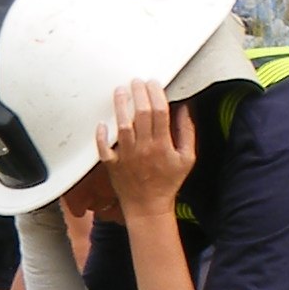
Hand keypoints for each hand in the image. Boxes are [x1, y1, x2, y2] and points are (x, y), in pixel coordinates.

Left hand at [93, 81, 194, 220]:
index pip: (160, 112)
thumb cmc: (169, 182)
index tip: (153, 82)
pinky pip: (104, 149)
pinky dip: (101, 137)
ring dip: (120, 107)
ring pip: (122, 127)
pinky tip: (101, 123)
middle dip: (138, 94)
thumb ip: (187, 132)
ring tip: (119, 91)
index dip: (156, 93)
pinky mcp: (113, 165)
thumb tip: (184, 108)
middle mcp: (144, 148)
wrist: (148, 208)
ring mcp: (127, 157)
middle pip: (141, 114)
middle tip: (135, 81)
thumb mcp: (187, 158)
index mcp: (163, 145)